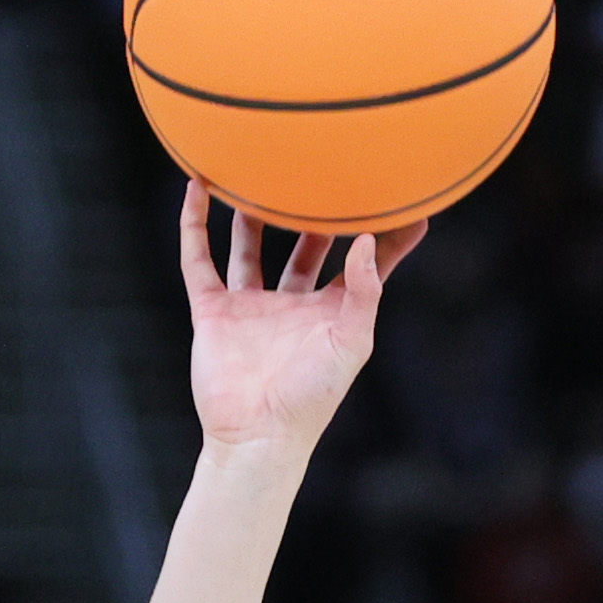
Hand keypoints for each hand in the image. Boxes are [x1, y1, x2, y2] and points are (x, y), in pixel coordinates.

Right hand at [180, 177, 425, 453]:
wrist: (258, 436)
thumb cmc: (313, 398)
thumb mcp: (352, 343)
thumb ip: (364, 291)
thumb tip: (367, 241)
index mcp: (332, 314)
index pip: (364, 265)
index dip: (387, 237)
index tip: (408, 199)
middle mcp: (292, 305)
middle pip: (307, 247)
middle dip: (315, 213)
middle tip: (325, 168)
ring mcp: (250, 307)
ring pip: (250, 247)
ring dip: (252, 212)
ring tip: (259, 167)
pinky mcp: (213, 311)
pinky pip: (198, 260)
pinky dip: (194, 224)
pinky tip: (197, 187)